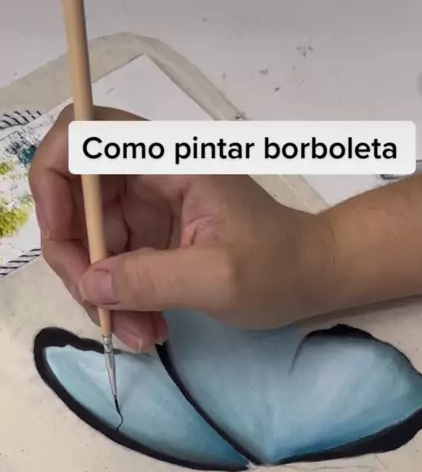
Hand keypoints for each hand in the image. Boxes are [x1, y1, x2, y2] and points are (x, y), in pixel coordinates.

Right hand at [29, 105, 328, 350]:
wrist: (314, 277)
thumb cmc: (280, 268)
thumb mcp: (218, 278)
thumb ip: (152, 278)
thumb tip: (91, 284)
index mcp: (170, 162)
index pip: (86, 135)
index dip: (56, 178)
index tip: (63, 239)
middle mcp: (151, 177)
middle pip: (76, 201)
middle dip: (80, 262)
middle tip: (104, 316)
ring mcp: (148, 210)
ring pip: (92, 243)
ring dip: (103, 295)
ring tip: (140, 336)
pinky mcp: (153, 240)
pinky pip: (114, 267)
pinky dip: (121, 302)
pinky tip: (148, 329)